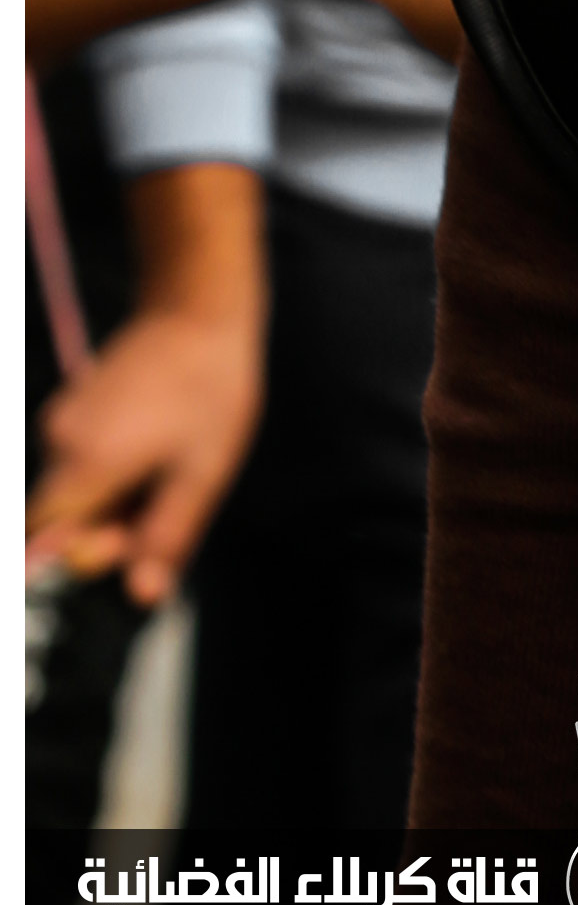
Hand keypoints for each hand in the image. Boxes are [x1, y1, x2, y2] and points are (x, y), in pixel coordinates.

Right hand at [24, 163, 264, 604]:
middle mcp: (60, 441)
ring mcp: (61, 418)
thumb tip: (141, 597)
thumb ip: (165, 537)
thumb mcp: (203, 472)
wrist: (200, 307)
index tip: (124, 541)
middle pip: (57, 519)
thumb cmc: (210, 387)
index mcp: (86, 463)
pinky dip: (108, 470)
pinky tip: (151, 445)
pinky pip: (77, 461)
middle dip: (101, 527)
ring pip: (70, 490)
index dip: (79, 558)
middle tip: (156, 501)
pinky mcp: (72, 406)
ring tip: (161, 464)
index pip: (40, 543)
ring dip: (109, 497)